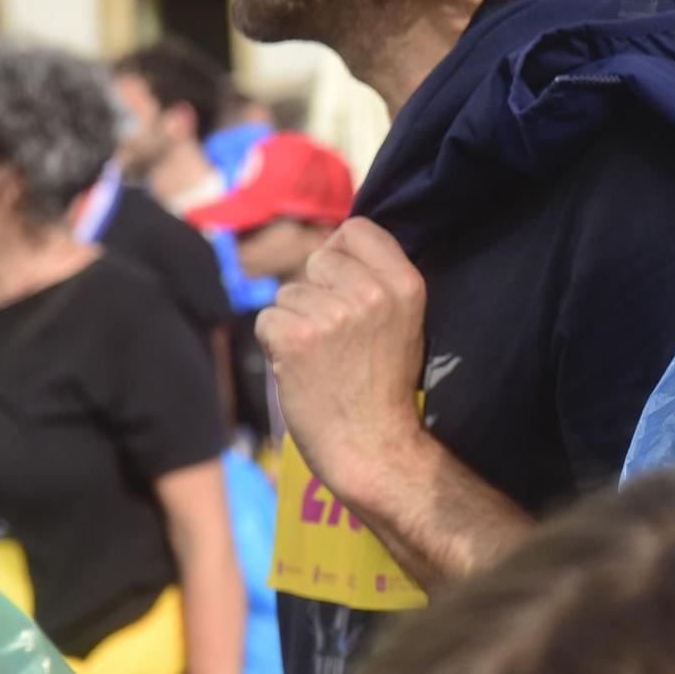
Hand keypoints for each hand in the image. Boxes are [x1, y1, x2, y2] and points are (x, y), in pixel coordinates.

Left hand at [256, 217, 427, 507]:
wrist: (373, 446)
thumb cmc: (384, 386)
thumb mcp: (404, 321)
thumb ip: (376, 280)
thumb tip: (332, 249)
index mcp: (406, 283)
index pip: (357, 229)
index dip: (342, 255)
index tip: (343, 286)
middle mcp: (372, 292)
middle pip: (317, 259)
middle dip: (316, 291)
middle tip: (333, 334)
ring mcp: (333, 314)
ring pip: (289, 293)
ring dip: (295, 321)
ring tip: (321, 357)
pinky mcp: (296, 337)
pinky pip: (267, 319)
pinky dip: (274, 343)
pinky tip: (300, 368)